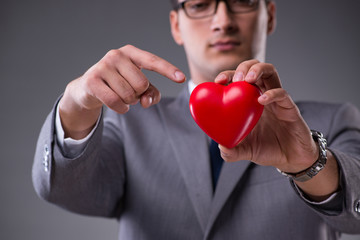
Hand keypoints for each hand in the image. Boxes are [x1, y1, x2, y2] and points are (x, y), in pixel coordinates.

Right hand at [59, 45, 184, 138]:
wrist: (88, 89)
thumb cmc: (117, 84)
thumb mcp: (137, 86)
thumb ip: (150, 92)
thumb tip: (147, 101)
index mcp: (130, 52)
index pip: (152, 61)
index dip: (168, 70)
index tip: (181, 78)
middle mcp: (116, 55)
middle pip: (142, 84)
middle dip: (139, 94)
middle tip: (129, 92)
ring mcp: (103, 66)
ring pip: (129, 94)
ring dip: (129, 102)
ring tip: (120, 96)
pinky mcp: (92, 80)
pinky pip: (116, 102)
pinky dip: (121, 108)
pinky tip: (117, 105)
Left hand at [215, 60, 339, 200]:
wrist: (291, 159)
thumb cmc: (268, 149)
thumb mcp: (245, 151)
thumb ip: (231, 152)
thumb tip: (220, 147)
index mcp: (249, 101)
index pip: (238, 78)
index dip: (228, 74)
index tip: (218, 81)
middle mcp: (262, 95)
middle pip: (254, 67)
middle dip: (244, 67)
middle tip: (235, 79)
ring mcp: (277, 99)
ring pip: (270, 72)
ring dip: (257, 70)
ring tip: (248, 80)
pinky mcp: (289, 107)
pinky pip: (282, 93)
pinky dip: (272, 93)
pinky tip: (261, 100)